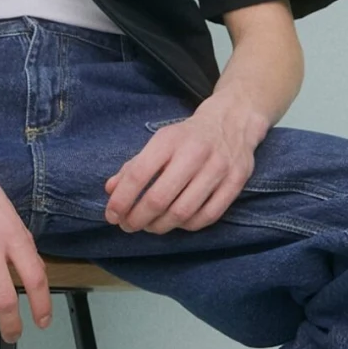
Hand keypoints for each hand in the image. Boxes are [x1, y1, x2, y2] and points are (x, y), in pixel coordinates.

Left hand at [104, 97, 266, 233]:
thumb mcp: (159, 142)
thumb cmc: (187, 137)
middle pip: (159, 199)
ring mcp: (219, 169)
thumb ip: (133, 166)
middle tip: (128, 226)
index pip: (138, 175)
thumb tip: (111, 190)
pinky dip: (186, 226)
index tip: (112, 215)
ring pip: (182, 213)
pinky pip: (207, 217)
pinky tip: (176, 222)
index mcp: (169, 140)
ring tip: (150, 226)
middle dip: (137, 219)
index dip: (121, 200)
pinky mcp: (236, 183)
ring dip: (160, 226)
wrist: (233, 121)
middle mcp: (195, 153)